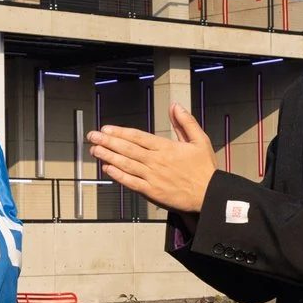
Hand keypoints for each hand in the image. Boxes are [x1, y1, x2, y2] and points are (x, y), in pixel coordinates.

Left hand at [85, 106, 217, 213]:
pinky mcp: (152, 192)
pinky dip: (118, 175)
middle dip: (107, 142)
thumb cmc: (205, 170)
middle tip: (93, 137)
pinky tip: (107, 169)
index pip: (138, 137)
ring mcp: (153, 177)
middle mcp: (156, 161)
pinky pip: (131, 182)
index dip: (120, 132)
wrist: (209, 196)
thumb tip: (176, 107)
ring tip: (95, 150)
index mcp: (166, 148)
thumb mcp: (200, 141)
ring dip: (108, 156)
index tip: (107, 129)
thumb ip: (186, 122)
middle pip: (127, 149)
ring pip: (126, 164)